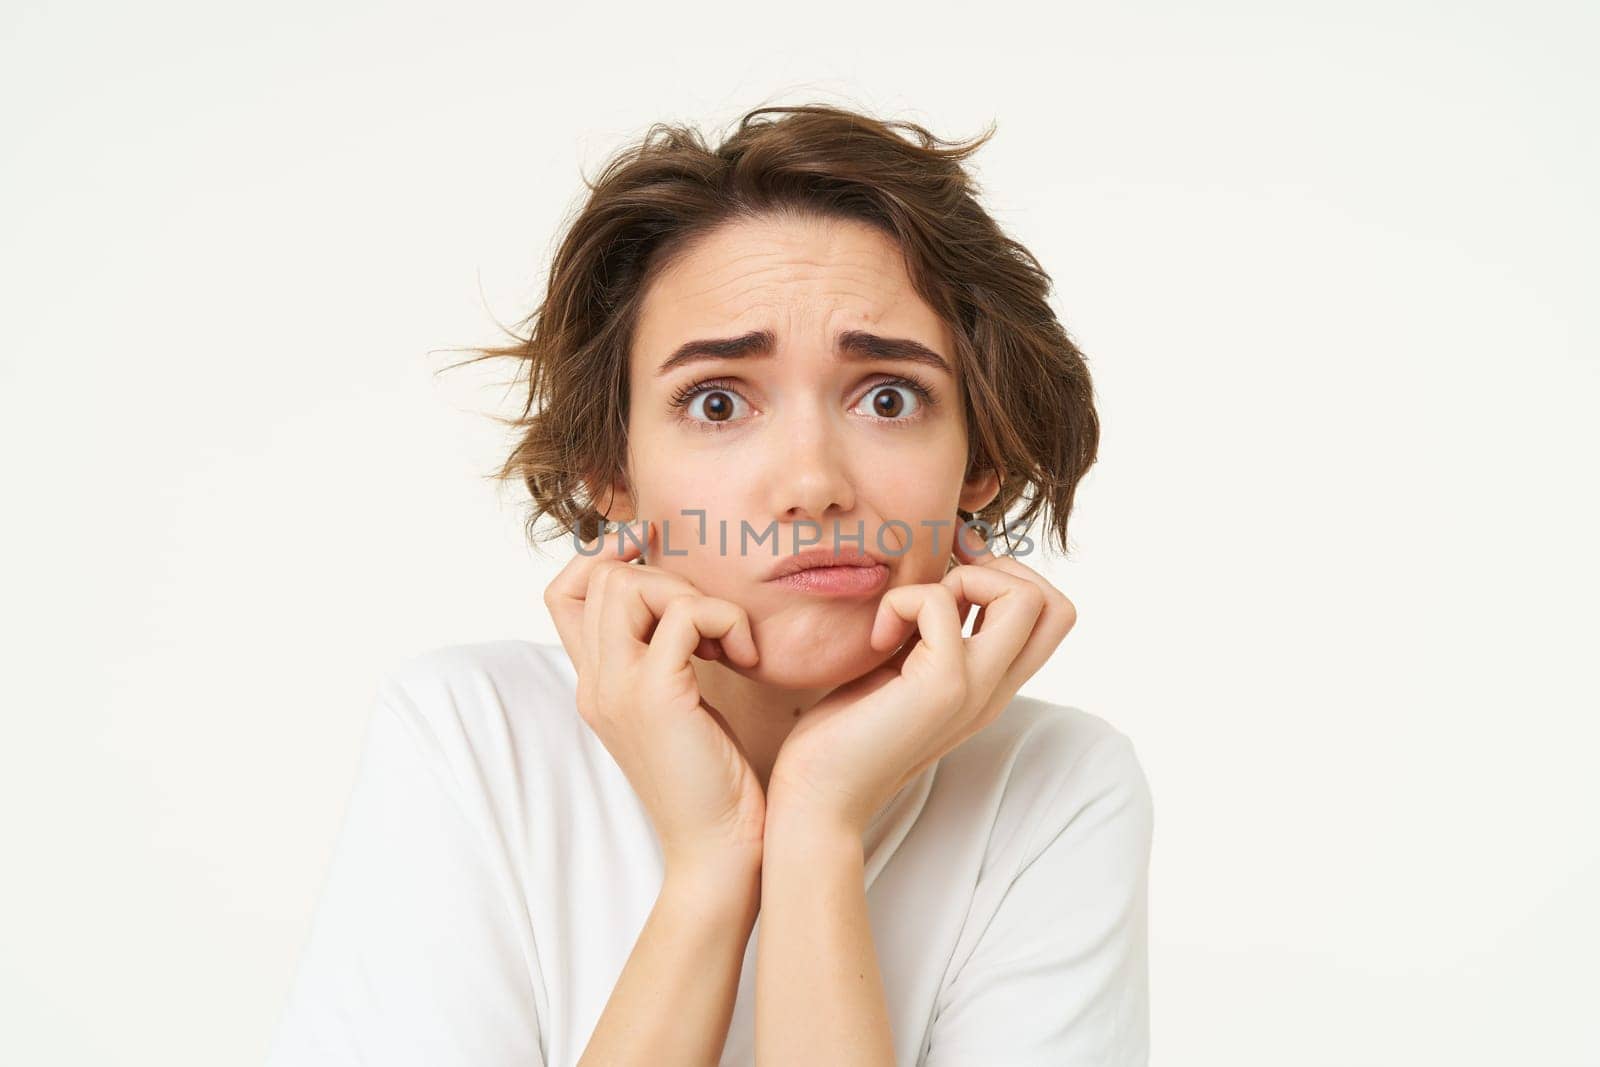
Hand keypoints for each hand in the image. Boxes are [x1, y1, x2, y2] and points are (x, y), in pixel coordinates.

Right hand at [544, 519, 766, 875]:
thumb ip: (666, 657)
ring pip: (633, 584)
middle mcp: (595, 682)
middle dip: (667, 578)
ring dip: (695, 596)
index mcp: (595, 683)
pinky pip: (685, 613)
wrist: (719, 850)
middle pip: (604, 577)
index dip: (606, 559)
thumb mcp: (677, 706)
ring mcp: (619, 688)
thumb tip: (687, 603)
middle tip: (711, 624)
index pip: (564, 591)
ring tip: (727, 643)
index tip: (660, 566)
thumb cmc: (713, 781)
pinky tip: (744, 658)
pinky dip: (725, 620)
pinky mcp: (657, 696)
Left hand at [765, 520, 1077, 835]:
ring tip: (912, 613)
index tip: (953, 578)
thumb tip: (940, 576)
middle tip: (943, 586)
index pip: (1053, 618)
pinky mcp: (940, 686)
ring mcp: (974, 688)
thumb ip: (931, 632)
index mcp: (991, 685)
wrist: (820, 796)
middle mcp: (994, 689)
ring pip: (1023, 598)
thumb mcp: (904, 668)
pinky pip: (939, 604)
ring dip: (960, 579)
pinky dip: (902, 600)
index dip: (1012, 579)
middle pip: (1057, 605)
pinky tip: (877, 638)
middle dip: (1001, 569)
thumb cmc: (846, 731)